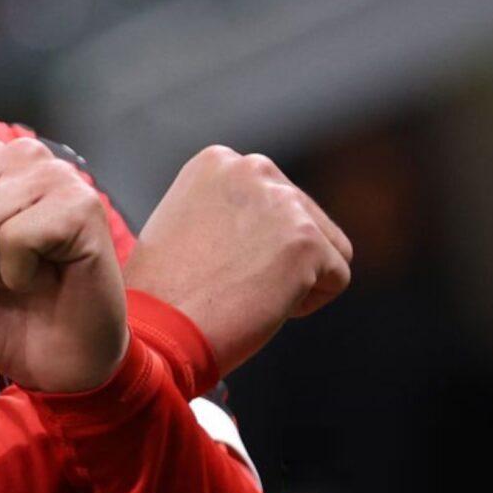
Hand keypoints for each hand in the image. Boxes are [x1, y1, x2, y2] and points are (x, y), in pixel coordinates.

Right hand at [123, 146, 351, 377]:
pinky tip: (261, 307)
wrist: (156, 331)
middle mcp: (253, 168)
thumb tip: (266, 227)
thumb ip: (229, 209)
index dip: (252, 245)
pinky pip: (337, 278)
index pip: (272, 201)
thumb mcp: (186, 223)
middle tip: (232, 286)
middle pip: (304, 218)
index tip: (218, 267)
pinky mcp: (306, 241)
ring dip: (296, 278)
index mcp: (219, 161)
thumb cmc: (163, 294)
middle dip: (277, 259)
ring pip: (327, 247)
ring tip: (246, 294)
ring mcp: (283, 202)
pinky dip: (307, 304)